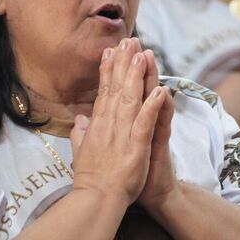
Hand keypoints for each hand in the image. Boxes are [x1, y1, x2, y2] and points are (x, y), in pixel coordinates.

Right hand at [69, 37, 166, 207]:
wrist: (97, 198)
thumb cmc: (91, 177)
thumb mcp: (81, 150)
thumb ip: (81, 133)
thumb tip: (79, 118)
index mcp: (98, 124)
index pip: (104, 91)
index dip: (108, 70)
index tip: (111, 51)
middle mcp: (109, 123)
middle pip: (117, 88)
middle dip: (123, 63)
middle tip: (129, 41)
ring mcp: (122, 133)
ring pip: (131, 99)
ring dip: (137, 76)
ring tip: (142, 54)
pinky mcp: (136, 146)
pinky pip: (146, 122)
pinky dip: (153, 106)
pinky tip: (160, 91)